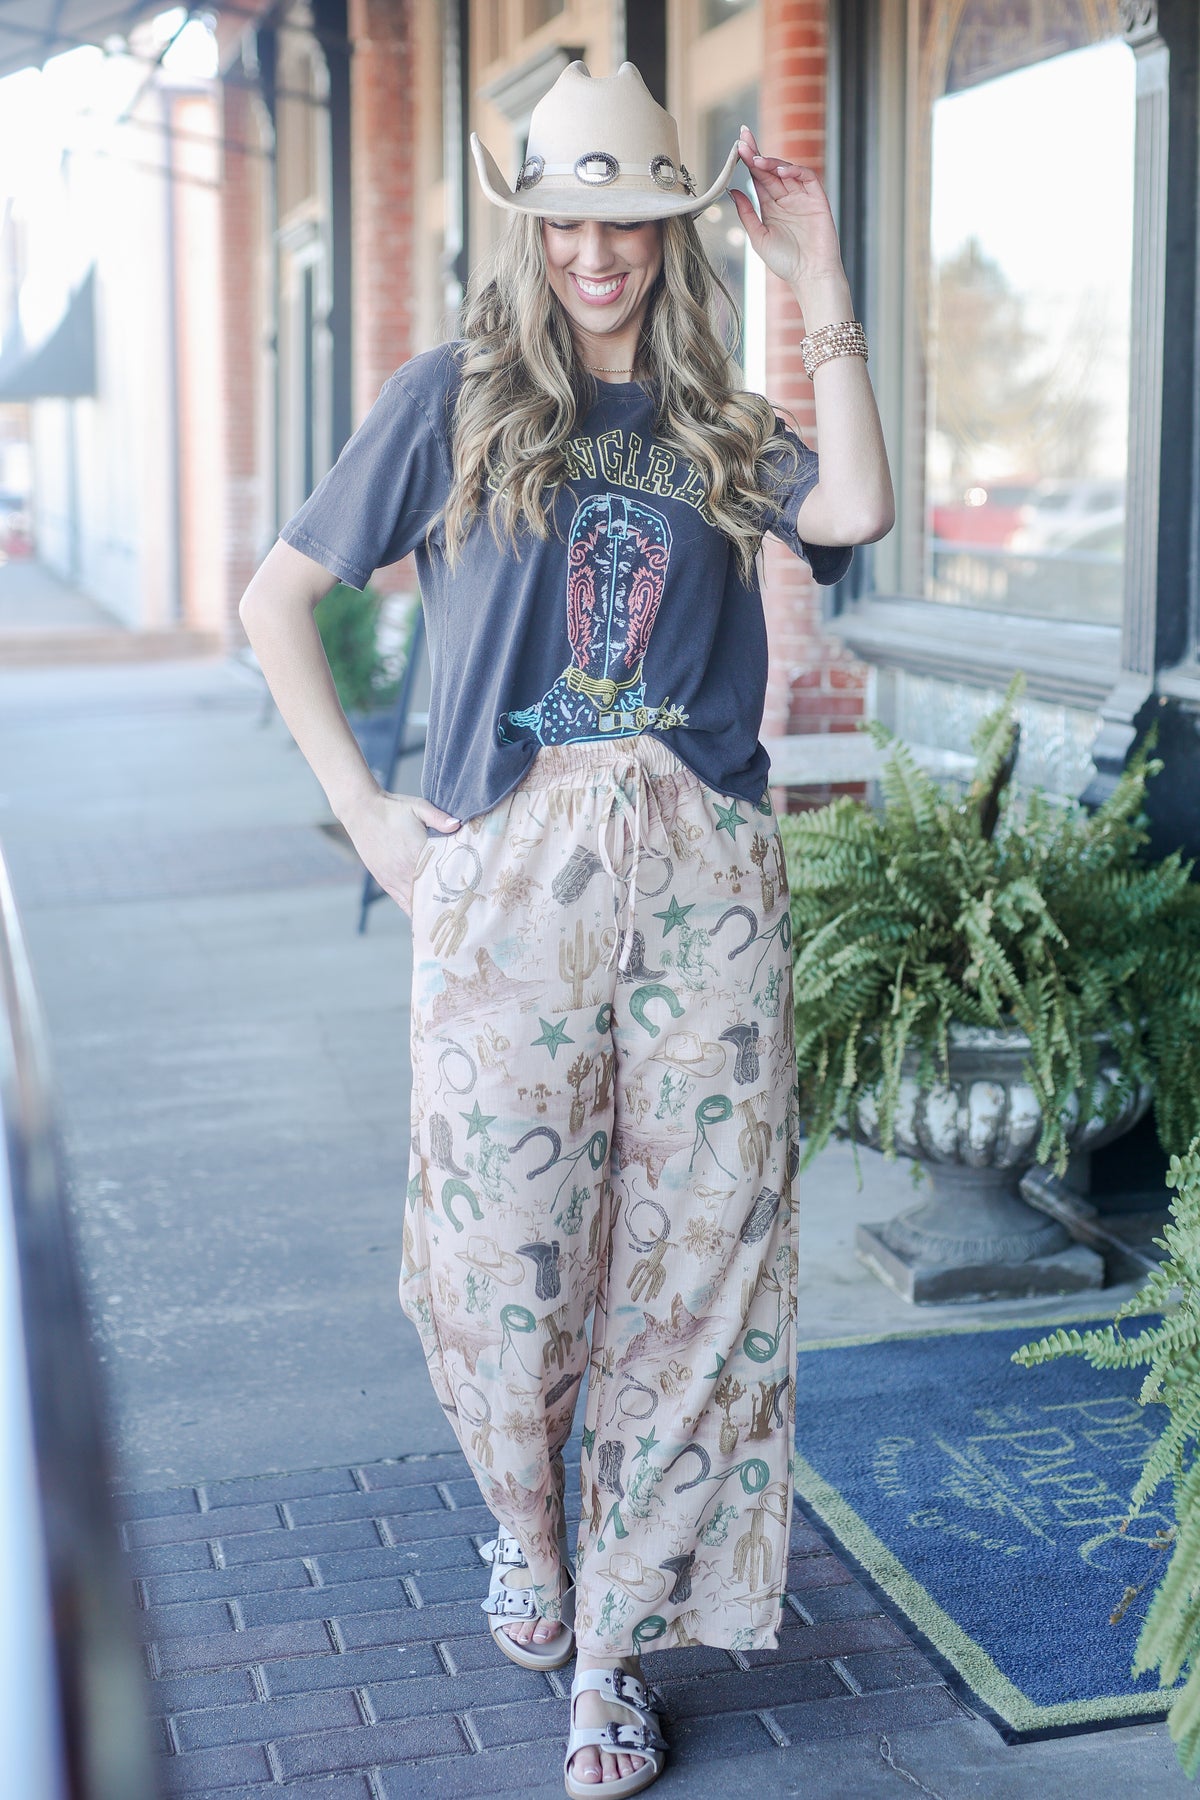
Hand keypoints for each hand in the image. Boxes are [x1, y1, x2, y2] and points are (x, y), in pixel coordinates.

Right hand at [341, 789, 459, 914]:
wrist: (361, 811)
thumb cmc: (392, 808)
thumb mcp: (418, 807)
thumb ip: (439, 818)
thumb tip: (457, 824)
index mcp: (418, 852)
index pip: (443, 877)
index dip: (457, 888)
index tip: (470, 896)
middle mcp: (406, 869)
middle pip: (431, 895)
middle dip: (447, 903)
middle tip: (464, 912)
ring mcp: (394, 878)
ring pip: (417, 903)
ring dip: (431, 909)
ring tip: (448, 917)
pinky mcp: (385, 881)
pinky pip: (402, 903)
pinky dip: (414, 911)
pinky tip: (425, 917)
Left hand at [729, 126, 844, 287]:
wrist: (810, 276)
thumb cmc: (785, 262)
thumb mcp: (759, 237)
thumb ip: (747, 214)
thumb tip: (733, 190)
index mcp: (771, 207)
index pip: (759, 178)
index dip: (749, 161)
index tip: (738, 146)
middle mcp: (786, 198)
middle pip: (770, 169)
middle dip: (757, 153)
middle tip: (743, 138)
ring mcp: (802, 197)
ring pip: (787, 170)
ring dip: (772, 162)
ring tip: (756, 160)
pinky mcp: (817, 199)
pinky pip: (807, 177)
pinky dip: (794, 171)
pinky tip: (780, 172)